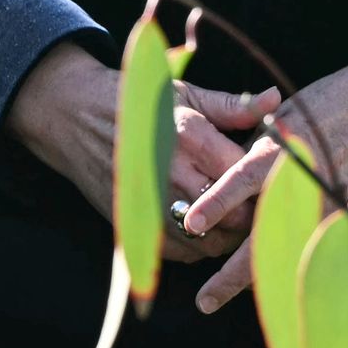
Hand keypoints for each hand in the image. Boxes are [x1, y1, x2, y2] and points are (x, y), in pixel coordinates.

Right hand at [3, 40, 280, 268]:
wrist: (73, 115)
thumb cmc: (137, 102)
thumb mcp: (184, 94)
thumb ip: (232, 106)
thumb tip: (275, 99)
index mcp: (190, 137)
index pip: (247, 177)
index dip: (265, 184)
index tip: (273, 182)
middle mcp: (172, 175)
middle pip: (234, 217)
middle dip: (250, 214)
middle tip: (256, 205)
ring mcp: (151, 204)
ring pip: (210, 242)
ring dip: (226, 235)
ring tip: (231, 217)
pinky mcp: (135, 223)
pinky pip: (181, 253)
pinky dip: (198, 246)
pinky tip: (202, 227)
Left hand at [185, 27, 347, 310]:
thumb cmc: (329, 107)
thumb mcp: (281, 121)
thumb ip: (252, 155)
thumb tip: (216, 186)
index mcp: (282, 152)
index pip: (241, 181)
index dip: (215, 204)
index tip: (191, 226)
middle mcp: (306, 182)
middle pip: (267, 236)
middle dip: (233, 273)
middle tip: (205, 300)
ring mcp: (337, 204)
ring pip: (296, 256)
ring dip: (266, 284)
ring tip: (237, 306)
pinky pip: (330, 255)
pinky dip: (308, 278)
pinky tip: (288, 300)